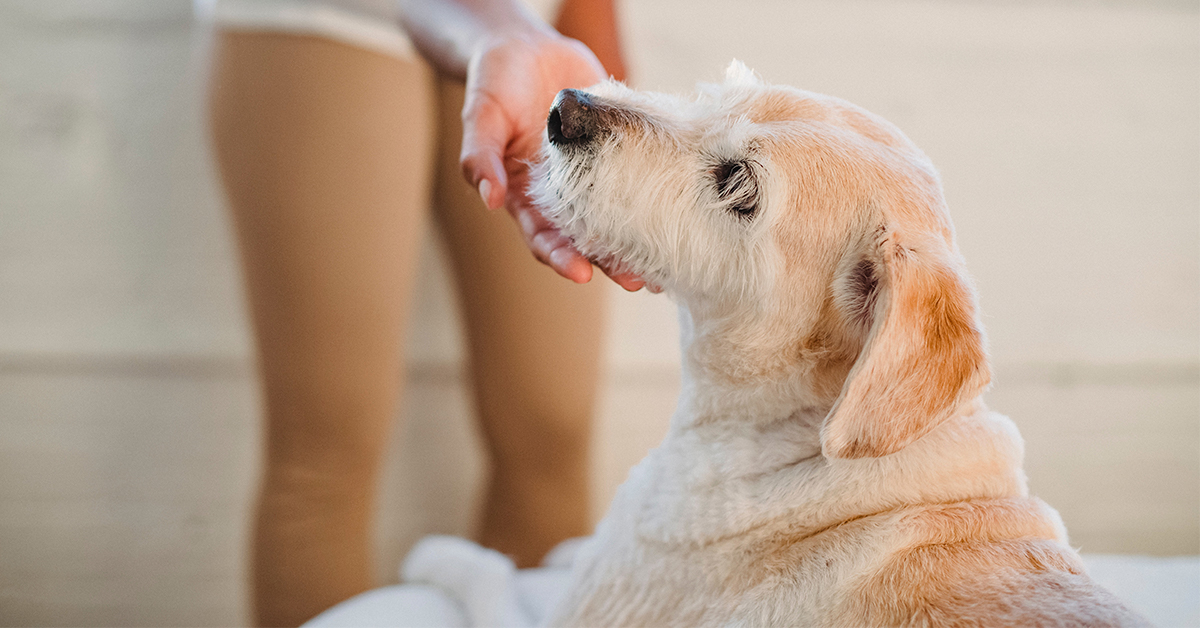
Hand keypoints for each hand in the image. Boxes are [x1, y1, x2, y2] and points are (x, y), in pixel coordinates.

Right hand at [459, 33, 648, 290]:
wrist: (522, 46)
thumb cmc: (493, 81)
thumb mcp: (481, 114)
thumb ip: (480, 154)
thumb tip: (487, 197)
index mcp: (525, 195)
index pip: (542, 237)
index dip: (561, 257)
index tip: (583, 274)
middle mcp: (561, 192)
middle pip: (586, 238)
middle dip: (611, 262)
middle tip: (639, 281)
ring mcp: (592, 173)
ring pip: (618, 215)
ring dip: (640, 240)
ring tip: (666, 264)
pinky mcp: (617, 148)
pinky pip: (639, 174)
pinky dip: (657, 191)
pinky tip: (681, 206)